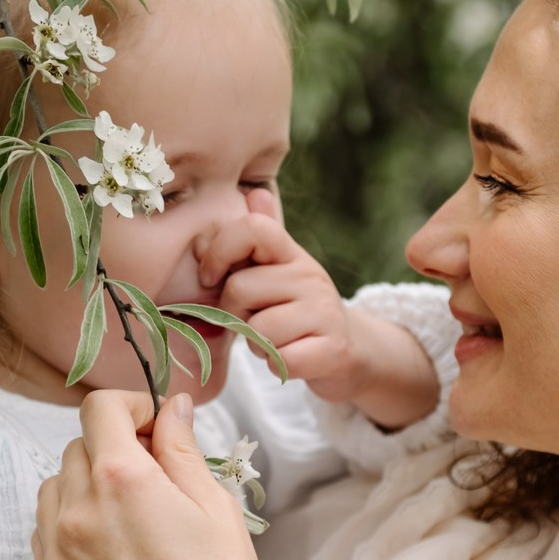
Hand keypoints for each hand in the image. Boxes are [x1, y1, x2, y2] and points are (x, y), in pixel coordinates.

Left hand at [33, 389, 282, 559]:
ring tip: (132, 514)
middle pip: (78, 447)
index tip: (155, 422)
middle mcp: (76, 510)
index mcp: (122, 480)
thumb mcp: (217, 511)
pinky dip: (72, 525)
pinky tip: (114, 550)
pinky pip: (47, 535)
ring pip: (55, 489)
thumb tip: (170, 407)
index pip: (99, 409)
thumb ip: (183, 450)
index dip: (130, 404)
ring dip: (86, 484)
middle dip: (114, 446)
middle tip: (157, 473)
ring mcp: (56, 553)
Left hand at [198, 189, 438, 428]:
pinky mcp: (334, 349)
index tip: (209, 278)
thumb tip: (252, 193)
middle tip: (255, 321)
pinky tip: (290, 359)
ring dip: (257, 345)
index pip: (254, 228)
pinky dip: (277, 366)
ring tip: (276, 341)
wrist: (349, 352)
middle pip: (241, 288)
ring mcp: (325, 311)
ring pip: (259, 330)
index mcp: (291, 254)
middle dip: (234, 314)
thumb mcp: (277, 274)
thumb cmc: (296, 314)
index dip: (219, 251)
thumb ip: (258, 241)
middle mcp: (311, 275)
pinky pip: (281, 360)